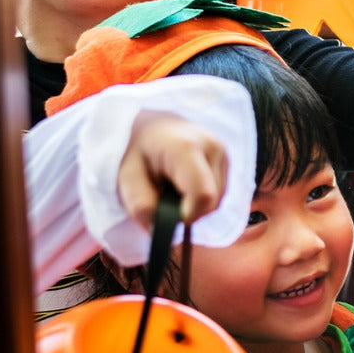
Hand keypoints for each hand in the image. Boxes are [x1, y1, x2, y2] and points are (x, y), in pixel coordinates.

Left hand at [117, 111, 230, 226]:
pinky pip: (220, 192)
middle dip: (188, 211)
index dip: (186, 215)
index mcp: (185, 148)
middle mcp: (212, 146)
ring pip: (218, 199)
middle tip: (164, 199)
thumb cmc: (137, 151)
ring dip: (195, 204)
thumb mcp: (126, 178)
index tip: (167, 214)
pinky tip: (185, 184)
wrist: (151, 125)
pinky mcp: (226, 158)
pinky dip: (202, 197)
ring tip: (173, 188)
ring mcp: (223, 151)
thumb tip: (160, 228)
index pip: (203, 195)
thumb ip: (141, 205)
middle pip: (212, 201)